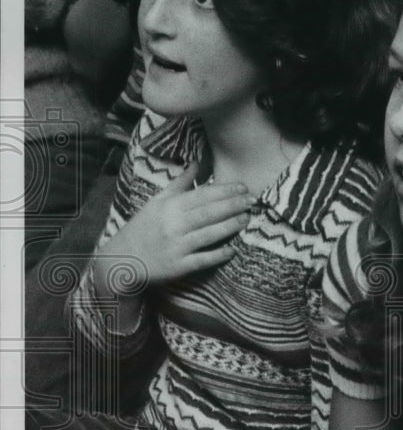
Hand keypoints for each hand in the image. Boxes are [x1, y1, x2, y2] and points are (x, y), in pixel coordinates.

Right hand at [95, 163, 251, 290]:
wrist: (122, 259)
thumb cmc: (142, 228)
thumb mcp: (156, 202)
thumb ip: (179, 184)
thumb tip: (196, 163)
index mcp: (169, 207)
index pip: (202, 195)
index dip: (225, 191)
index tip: (242, 187)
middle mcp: (173, 225)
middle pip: (209, 212)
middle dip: (233, 205)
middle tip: (252, 200)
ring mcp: (176, 246)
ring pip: (209, 234)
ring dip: (231, 226)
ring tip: (247, 219)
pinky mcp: (178, 266)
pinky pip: (203, 259)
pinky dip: (219, 254)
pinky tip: (233, 249)